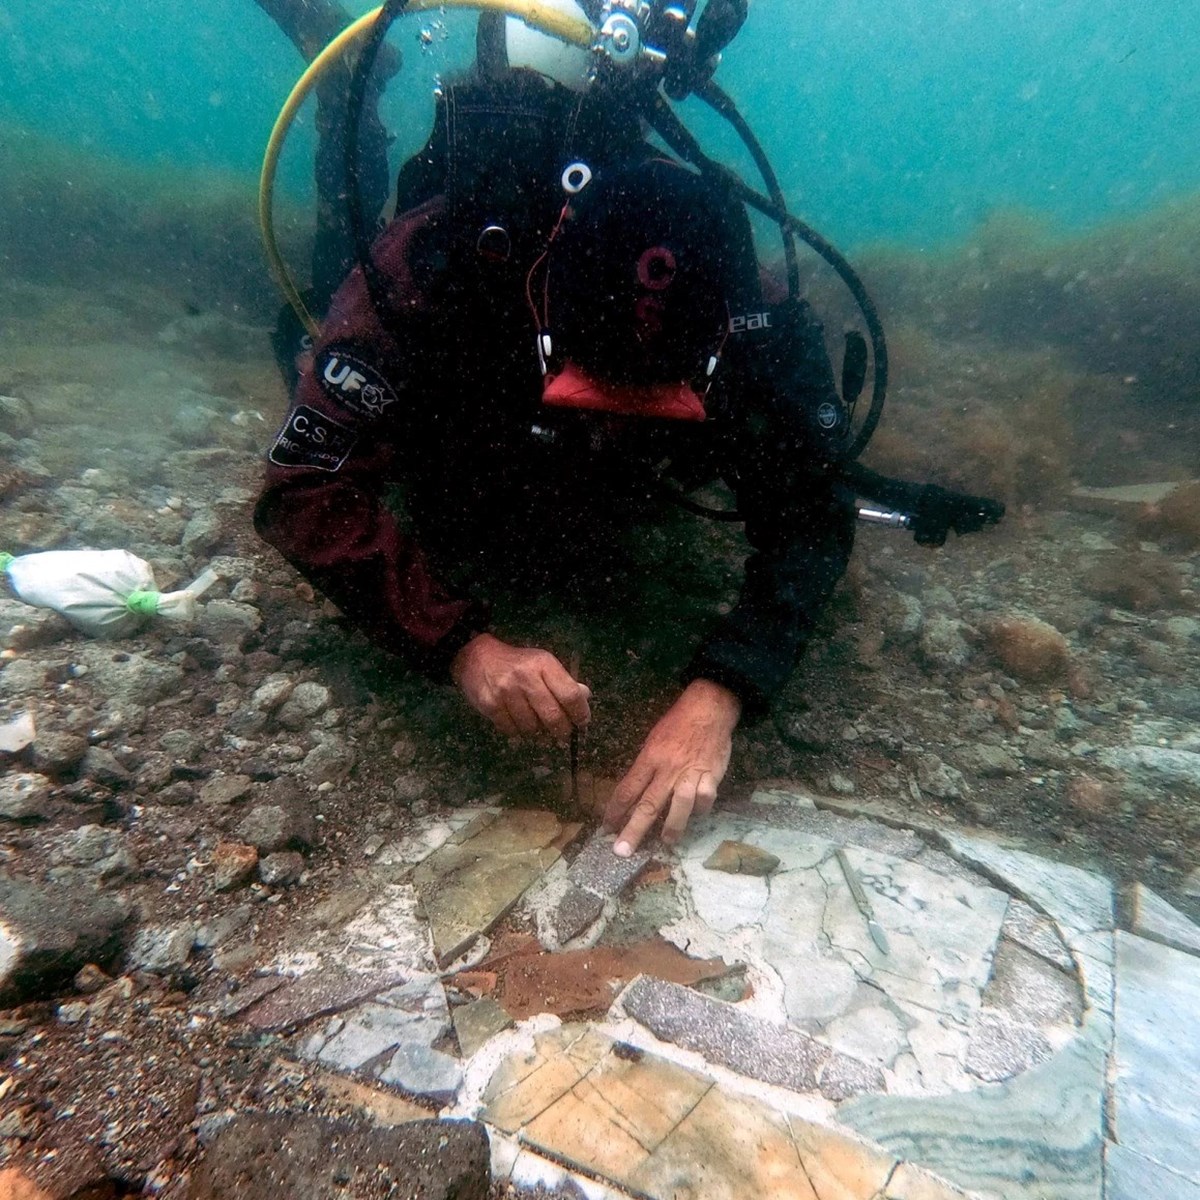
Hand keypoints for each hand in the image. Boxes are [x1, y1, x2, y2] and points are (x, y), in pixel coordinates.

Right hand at [451, 633, 589, 741]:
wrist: (478, 657)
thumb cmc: (517, 663)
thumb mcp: (543, 664)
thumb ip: (564, 681)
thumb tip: (585, 697)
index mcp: (543, 665)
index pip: (570, 695)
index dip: (580, 713)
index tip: (582, 722)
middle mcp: (526, 678)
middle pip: (553, 716)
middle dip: (561, 730)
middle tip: (562, 733)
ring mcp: (506, 692)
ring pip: (532, 728)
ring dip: (537, 732)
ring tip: (536, 723)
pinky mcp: (490, 705)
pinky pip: (511, 731)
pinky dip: (518, 732)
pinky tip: (517, 722)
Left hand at [605, 679, 741, 856]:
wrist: (709, 708)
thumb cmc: (677, 723)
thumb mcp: (653, 740)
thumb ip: (645, 767)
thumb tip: (634, 793)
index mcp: (650, 758)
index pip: (628, 789)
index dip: (615, 810)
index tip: (607, 828)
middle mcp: (668, 769)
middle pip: (648, 804)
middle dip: (634, 830)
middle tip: (622, 851)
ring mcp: (691, 773)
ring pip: (679, 806)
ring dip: (671, 827)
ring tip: (665, 843)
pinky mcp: (712, 775)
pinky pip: (705, 798)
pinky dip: (701, 809)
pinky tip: (696, 815)